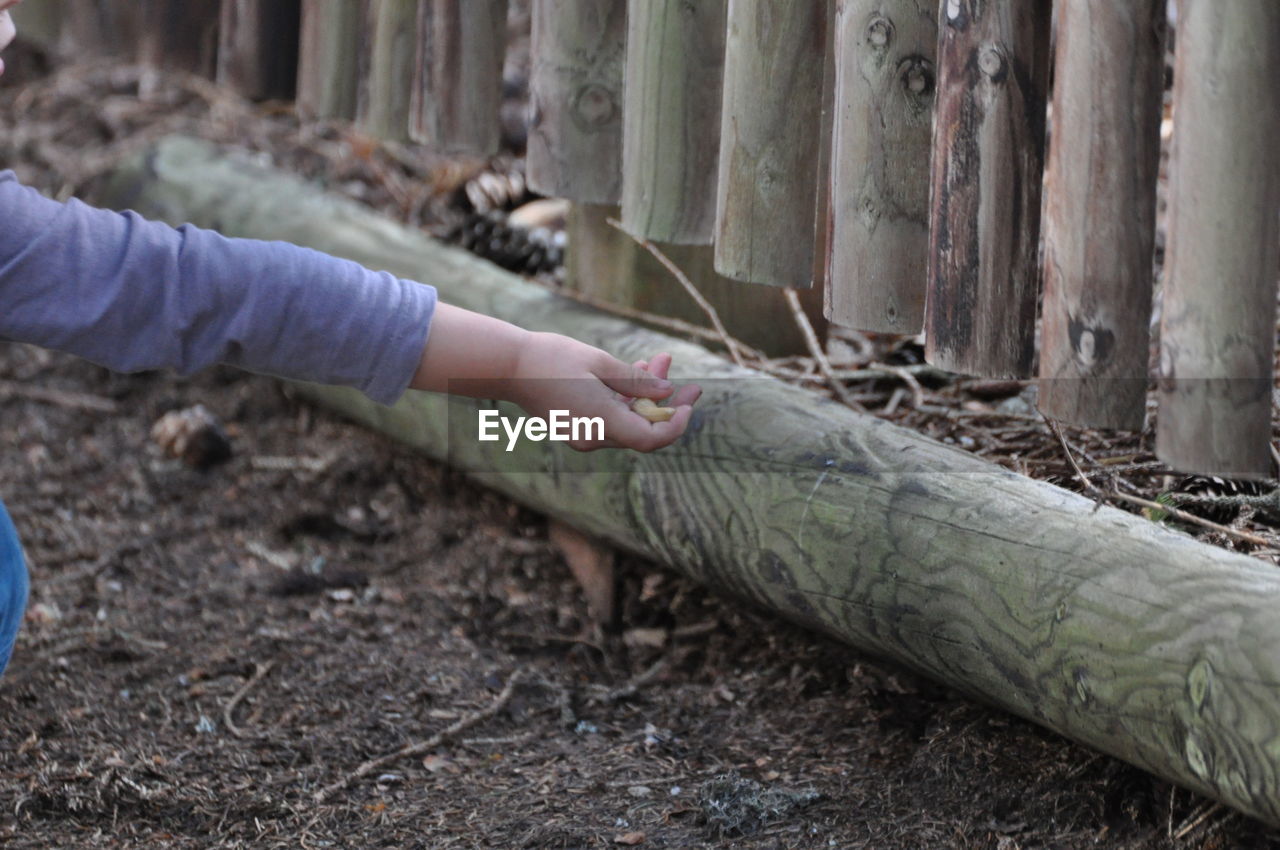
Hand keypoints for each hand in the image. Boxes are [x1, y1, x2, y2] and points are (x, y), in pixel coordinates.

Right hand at [506, 333, 700, 451]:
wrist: (509, 366)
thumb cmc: (552, 359)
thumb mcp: (600, 363)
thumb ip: (637, 381)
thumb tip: (667, 394)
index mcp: (601, 422)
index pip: (651, 439)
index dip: (676, 425)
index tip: (688, 404)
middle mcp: (593, 436)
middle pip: (642, 428)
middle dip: (666, 403)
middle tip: (689, 382)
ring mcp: (584, 434)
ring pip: (628, 421)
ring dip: (646, 396)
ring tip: (659, 361)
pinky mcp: (577, 426)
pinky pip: (611, 418)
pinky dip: (627, 400)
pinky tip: (637, 373)